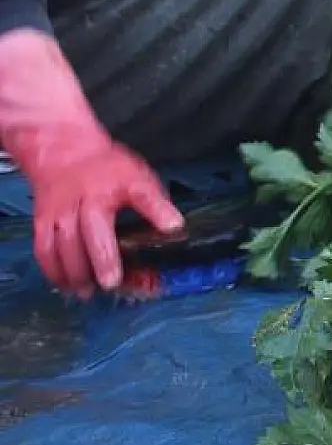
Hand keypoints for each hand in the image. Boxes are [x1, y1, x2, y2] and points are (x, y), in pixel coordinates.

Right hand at [0, 29, 182, 297]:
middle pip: (93, 229)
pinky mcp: (43, 220)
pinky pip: (44, 249)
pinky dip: (53, 271)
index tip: (174, 227)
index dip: (159, 211)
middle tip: (111, 283)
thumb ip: (155, 204)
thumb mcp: (139, 177)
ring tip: (90, 292)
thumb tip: (175, 230)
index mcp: (122, 182)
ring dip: (76, 273)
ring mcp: (62, 209)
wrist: (64, 152)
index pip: (144, 194)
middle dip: (102, 257)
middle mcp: (89, 197)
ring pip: (64, 245)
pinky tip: (67, 286)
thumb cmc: (109, 170)